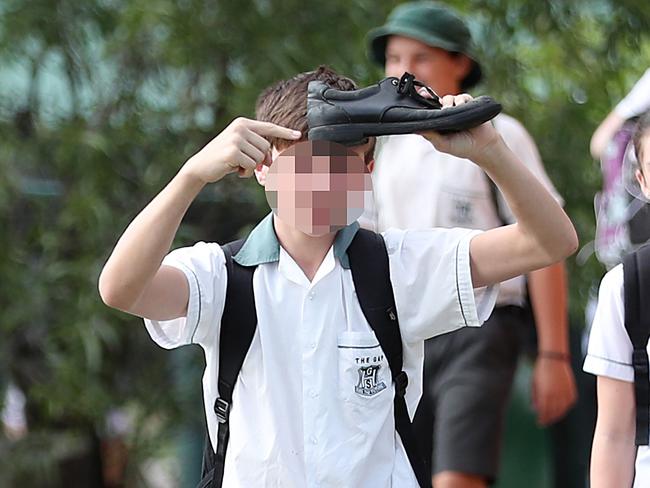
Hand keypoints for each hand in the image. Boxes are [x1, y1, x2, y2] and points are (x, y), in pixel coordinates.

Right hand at [181, 117, 300, 183]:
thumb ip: (255, 148)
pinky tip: (233, 169)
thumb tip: (272, 160)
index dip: (285, 132)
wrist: (200, 166)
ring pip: (260, 158)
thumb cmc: (222, 158)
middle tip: (249, 166)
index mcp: (242, 123)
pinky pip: (251, 165)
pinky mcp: (233, 151)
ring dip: (251, 167)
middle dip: (261, 160)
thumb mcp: (240, 148)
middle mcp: (240, 127)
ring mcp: (236, 138)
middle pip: (266, 147)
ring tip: (237, 166)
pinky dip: (245, 172)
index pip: (268, 127)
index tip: (298, 135)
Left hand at [418, 94, 501, 162]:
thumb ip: (430, 136)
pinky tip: (462, 107)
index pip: (428, 110)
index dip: (424, 102)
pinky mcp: (469, 105)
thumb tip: (415, 128)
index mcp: (438, 122)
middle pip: (437, 101)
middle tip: (441, 108)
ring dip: (449, 102)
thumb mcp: (442, 144)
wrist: (482, 146)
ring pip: (449, 98)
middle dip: (436, 101)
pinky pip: (463, 97)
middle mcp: (446, 114)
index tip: (421, 95)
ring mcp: (457, 109)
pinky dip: (461, 100)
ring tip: (452, 111)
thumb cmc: (461, 147)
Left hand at [531, 356, 577, 425]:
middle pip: (553, 412)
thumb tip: (534, 409)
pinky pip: (569, 403)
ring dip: (557, 415)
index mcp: (545, 394)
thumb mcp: (535, 383)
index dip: (542, 418)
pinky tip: (562, 410)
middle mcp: (556, 395)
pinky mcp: (572, 390)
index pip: (544, 411)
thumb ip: (535, 397)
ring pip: (562, 409)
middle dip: (549, 419)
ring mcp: (565, 393)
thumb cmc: (541, 370)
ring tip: (553, 418)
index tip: (539, 422)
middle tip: (545, 422)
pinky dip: (566, 408)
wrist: (554, 359)